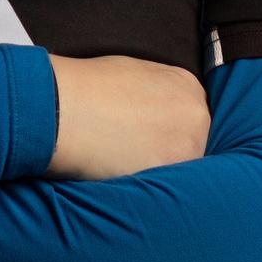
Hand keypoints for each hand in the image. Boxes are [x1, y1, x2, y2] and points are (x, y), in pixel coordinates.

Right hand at [44, 55, 210, 180]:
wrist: (64, 108)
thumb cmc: (89, 86)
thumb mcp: (134, 72)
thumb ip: (157, 90)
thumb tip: (156, 108)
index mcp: (187, 85)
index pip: (190, 116)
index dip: (168, 130)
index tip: (149, 137)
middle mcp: (196, 114)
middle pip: (193, 141)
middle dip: (169, 151)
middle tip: (137, 154)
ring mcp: (188, 145)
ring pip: (185, 169)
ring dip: (163, 172)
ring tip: (128, 166)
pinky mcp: (173, 174)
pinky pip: (170, 189)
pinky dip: (152, 189)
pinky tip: (126, 176)